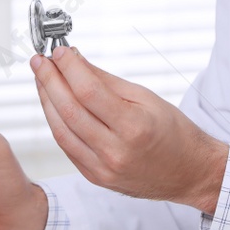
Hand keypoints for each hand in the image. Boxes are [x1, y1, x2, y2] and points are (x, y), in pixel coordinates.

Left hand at [30, 46, 226, 213]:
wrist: (189, 173)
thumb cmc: (174, 133)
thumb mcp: (147, 98)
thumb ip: (107, 81)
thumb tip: (77, 62)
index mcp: (134, 127)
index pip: (89, 91)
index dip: (69, 68)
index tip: (60, 52)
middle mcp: (116, 151)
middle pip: (69, 110)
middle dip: (49, 81)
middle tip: (40, 61)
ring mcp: (103, 169)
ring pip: (61, 130)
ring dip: (46, 101)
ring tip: (41, 79)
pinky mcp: (95, 177)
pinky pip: (67, 147)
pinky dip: (56, 123)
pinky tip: (52, 105)